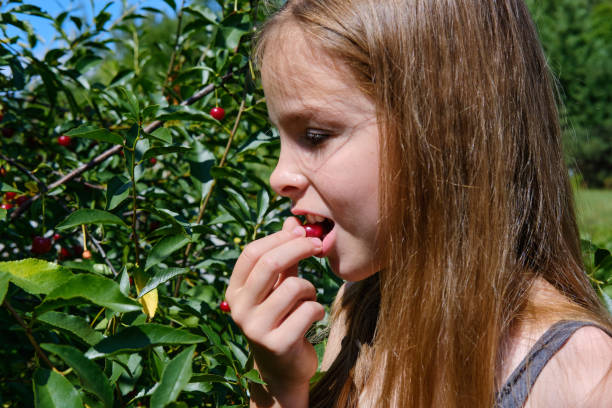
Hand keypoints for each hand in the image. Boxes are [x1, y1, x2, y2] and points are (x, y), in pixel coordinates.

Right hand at [226, 217, 324, 397]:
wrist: (282, 368)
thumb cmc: (281, 318)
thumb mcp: (278, 286)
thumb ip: (284, 256)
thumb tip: (292, 219)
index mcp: (235, 290)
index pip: (252, 252)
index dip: (279, 237)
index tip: (301, 232)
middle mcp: (240, 308)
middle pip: (270, 263)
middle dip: (299, 248)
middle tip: (317, 246)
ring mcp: (256, 328)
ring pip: (294, 286)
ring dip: (310, 287)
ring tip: (308, 298)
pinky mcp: (278, 344)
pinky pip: (309, 310)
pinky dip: (317, 309)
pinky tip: (312, 318)